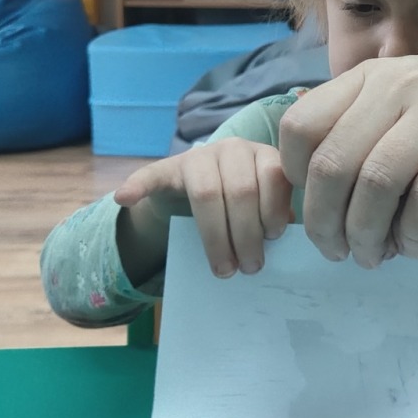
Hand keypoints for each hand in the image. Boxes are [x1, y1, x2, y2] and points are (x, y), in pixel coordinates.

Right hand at [113, 138, 293, 278]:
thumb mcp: (266, 205)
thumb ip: (277, 214)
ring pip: (207, 193)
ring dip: (215, 236)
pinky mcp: (167, 168)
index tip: (274, 239)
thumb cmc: (243, 205)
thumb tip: (292, 234)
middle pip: (240, 190)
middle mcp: (233, 148)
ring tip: (224, 269)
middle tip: (250, 268)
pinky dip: (137, 185)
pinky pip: (150, 174)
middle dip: (247, 234)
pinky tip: (125, 198)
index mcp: (263, 155)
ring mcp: (198, 156)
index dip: (274, 210)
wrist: (198, 193)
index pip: (273, 176)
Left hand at [278, 43, 417, 269]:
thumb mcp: (404, 97)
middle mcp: (397, 85)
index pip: (300, 128)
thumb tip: (314, 193)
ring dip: (370, 235)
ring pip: (378, 184)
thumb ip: (360, 128)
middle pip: (333, 165)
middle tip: (338, 252)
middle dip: (327, 224)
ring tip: (378, 256)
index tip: (315, 210)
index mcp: (369, 77)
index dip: (296, 180)